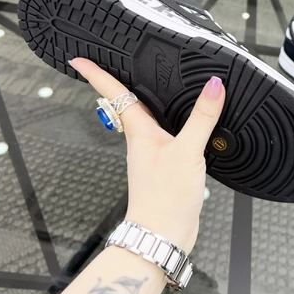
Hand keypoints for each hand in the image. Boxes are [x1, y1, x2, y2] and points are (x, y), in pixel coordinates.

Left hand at [70, 58, 224, 254]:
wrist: (162, 235)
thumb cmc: (165, 199)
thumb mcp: (187, 152)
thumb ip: (201, 118)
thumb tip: (214, 86)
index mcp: (139, 131)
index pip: (114, 94)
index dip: (96, 74)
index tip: (80, 58)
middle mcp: (142, 139)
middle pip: (127, 103)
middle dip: (119, 81)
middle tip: (114, 62)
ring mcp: (152, 152)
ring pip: (147, 118)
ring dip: (144, 100)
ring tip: (147, 83)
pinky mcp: (166, 164)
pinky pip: (166, 134)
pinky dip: (171, 121)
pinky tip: (184, 122)